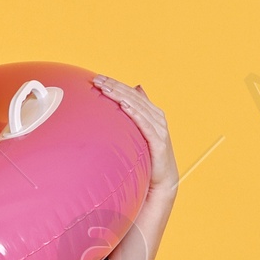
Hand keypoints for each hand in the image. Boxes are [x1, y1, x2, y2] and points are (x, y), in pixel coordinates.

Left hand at [92, 75, 176, 197]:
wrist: (162, 181)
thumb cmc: (149, 158)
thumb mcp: (141, 133)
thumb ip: (139, 112)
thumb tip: (136, 88)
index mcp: (152, 113)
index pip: (131, 93)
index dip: (115, 84)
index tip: (97, 78)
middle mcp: (157, 117)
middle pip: (133, 97)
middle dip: (114, 86)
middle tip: (96, 80)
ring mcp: (159, 129)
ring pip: (137, 107)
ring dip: (120, 96)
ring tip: (105, 88)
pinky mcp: (158, 141)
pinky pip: (144, 125)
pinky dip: (134, 113)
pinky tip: (123, 105)